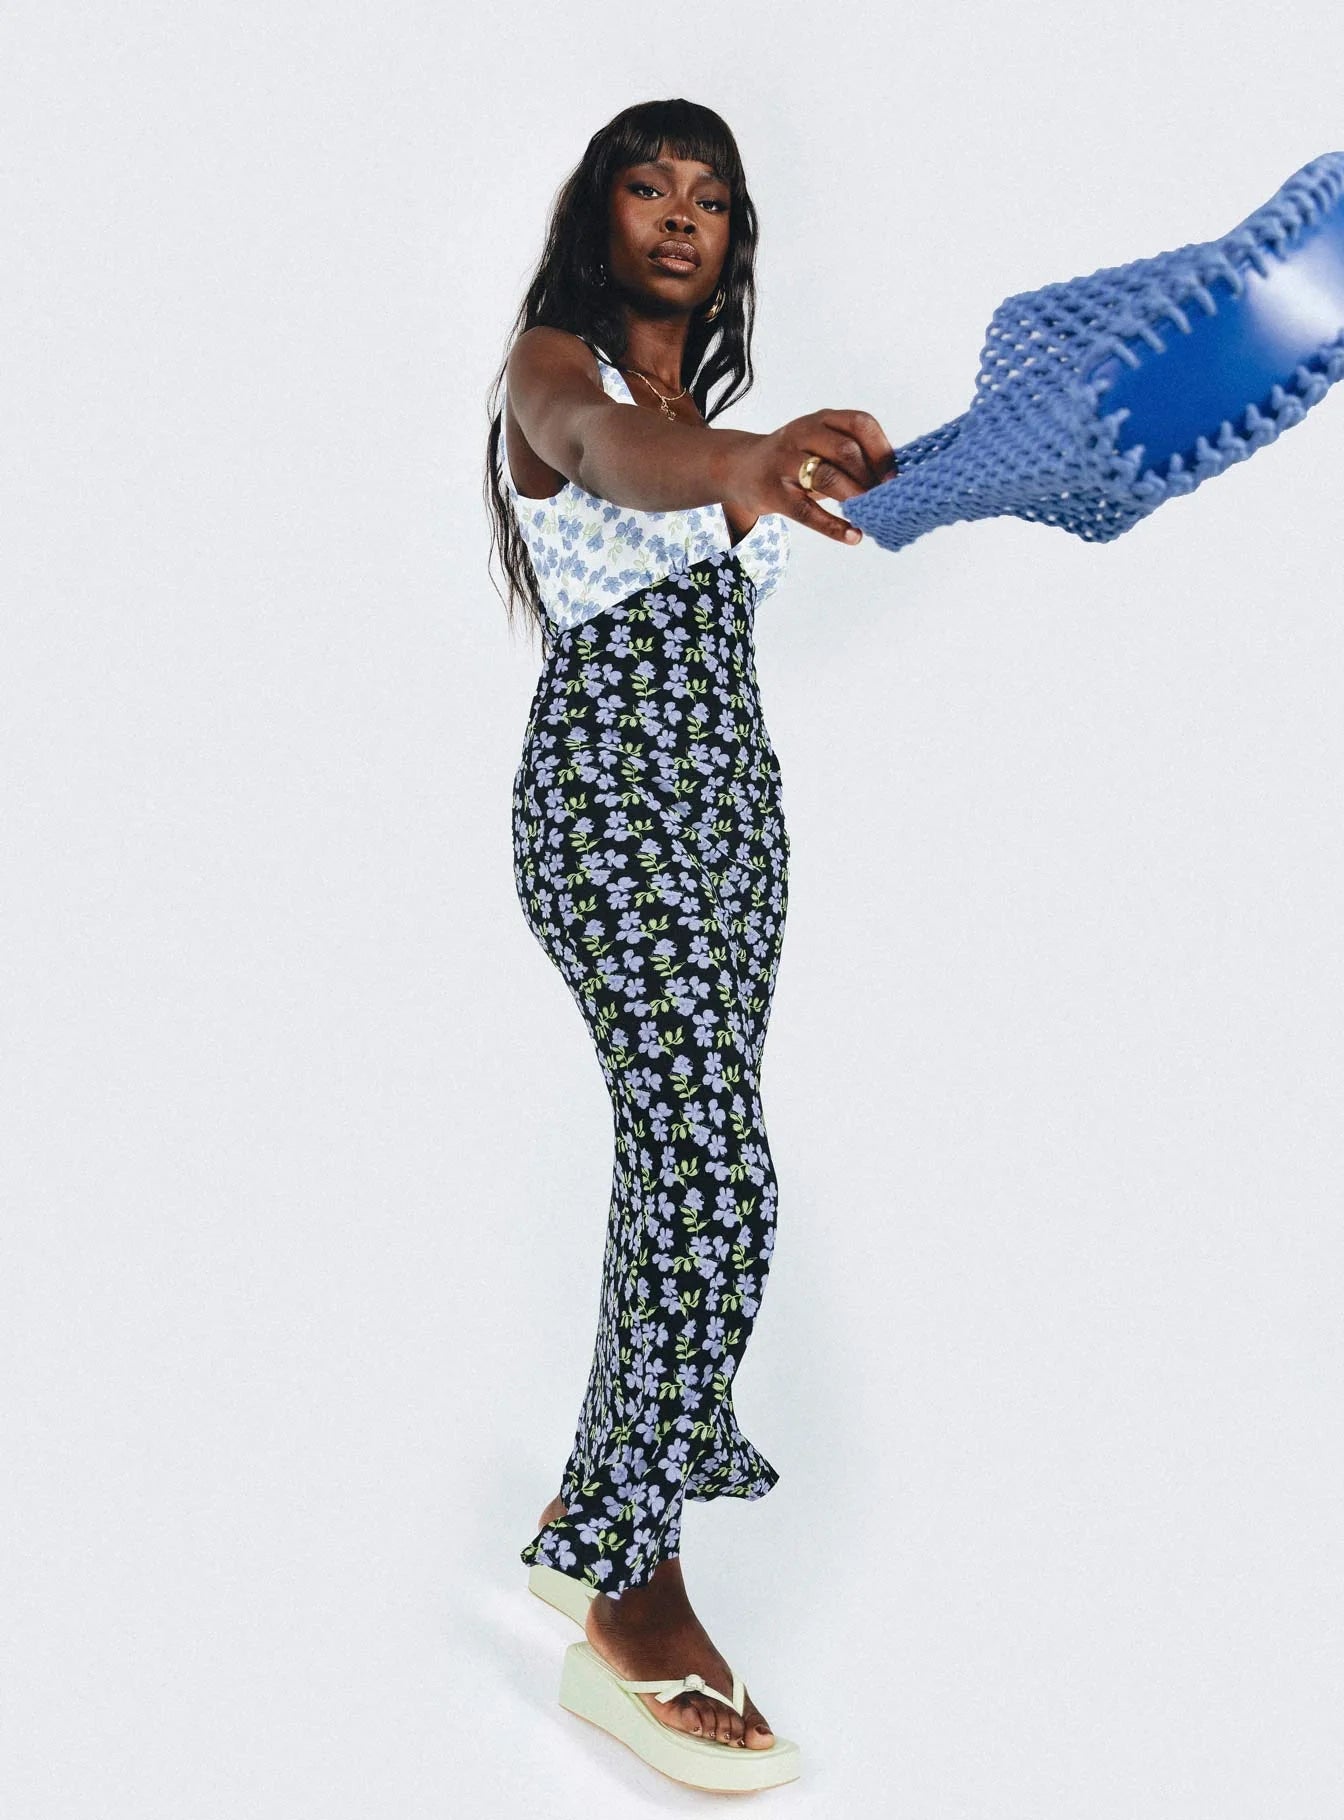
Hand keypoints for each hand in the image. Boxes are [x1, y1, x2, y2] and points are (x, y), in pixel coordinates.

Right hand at [723, 410, 898, 544]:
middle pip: (846, 451)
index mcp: (821, 420)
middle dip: (870, 478)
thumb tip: (894, 481)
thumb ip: (852, 454)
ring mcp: (785, 462)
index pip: (860, 423)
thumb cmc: (793, 459)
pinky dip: (833, 526)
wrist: (741, 468)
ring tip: (869, 513)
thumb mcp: (820, 444)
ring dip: (855, 497)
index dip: (881, 449)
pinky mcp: (774, 492)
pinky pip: (807, 511)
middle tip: (883, 499)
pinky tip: (852, 535)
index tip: (894, 476)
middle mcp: (802, 434)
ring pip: (827, 477)